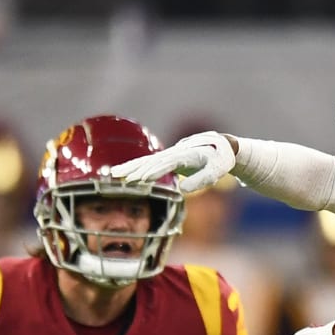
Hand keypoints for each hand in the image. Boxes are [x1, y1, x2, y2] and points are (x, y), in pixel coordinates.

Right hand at [107, 130, 235, 193]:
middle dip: (138, 169)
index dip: (156, 170)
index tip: (144, 178)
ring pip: (147, 160)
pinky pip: (148, 163)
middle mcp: (175, 152)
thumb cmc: (220, 160)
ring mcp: (170, 154)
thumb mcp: (217, 170)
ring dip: (131, 167)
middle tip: (122, 178)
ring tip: (114, 174)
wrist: (220, 145)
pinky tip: (122, 173)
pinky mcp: (167, 159)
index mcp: (188, 154)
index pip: (169, 163)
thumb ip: (202, 180)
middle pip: (153, 160)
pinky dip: (135, 167)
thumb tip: (182, 190)